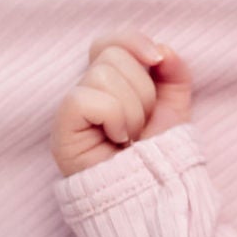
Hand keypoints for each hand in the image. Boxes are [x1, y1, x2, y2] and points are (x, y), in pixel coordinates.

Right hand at [51, 29, 194, 176]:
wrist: (151, 194)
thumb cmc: (157, 155)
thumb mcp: (175, 107)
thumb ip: (174, 73)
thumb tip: (162, 49)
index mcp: (109, 82)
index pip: (110, 41)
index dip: (133, 42)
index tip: (158, 60)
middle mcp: (86, 91)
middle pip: (112, 56)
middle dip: (142, 91)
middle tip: (142, 125)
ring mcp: (71, 110)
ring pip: (104, 76)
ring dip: (132, 110)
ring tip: (131, 137)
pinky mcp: (61, 129)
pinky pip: (86, 98)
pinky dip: (113, 117)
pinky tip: (117, 139)